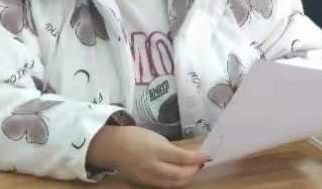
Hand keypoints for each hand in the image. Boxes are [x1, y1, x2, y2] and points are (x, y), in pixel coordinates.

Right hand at [87, 126, 208, 187]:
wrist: (113, 147)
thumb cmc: (134, 137)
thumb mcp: (155, 137)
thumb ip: (172, 148)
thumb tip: (189, 155)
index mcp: (157, 150)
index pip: (183, 157)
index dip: (197, 158)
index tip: (208, 155)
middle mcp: (154, 166)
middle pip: (180, 174)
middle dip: (194, 170)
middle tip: (201, 163)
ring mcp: (149, 177)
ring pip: (174, 183)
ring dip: (186, 178)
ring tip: (192, 170)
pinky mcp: (145, 182)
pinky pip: (164, 185)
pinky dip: (175, 182)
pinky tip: (179, 177)